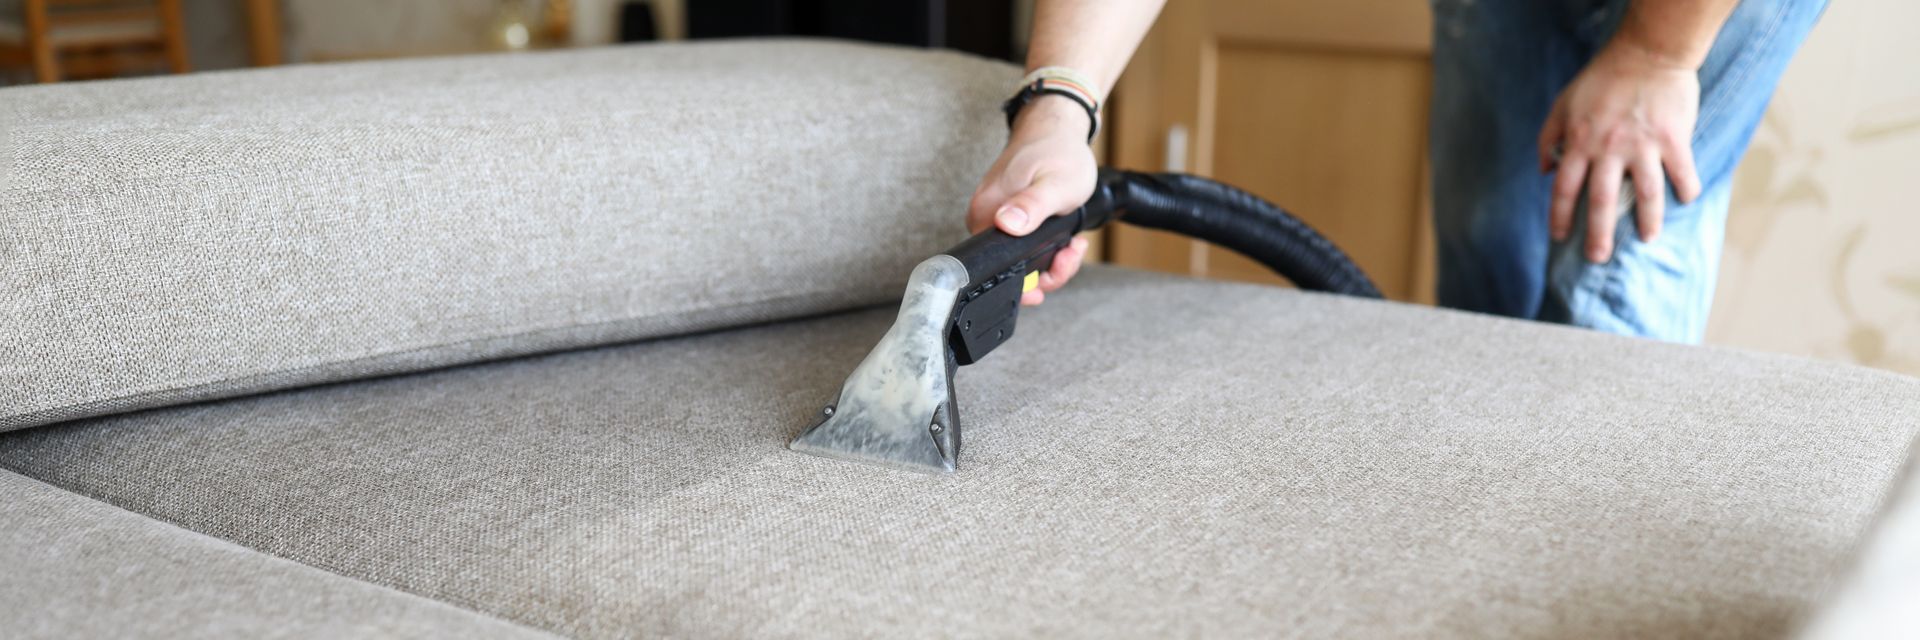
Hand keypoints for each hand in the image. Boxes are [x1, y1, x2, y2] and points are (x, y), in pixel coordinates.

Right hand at [967, 96, 1097, 304]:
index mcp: (986, 215)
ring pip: (1020, 260)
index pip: (998, 271)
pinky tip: (1064, 236)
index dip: (1032, 281)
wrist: (1056, 127)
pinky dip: (1046, 247)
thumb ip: (1031, 207)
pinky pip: (1022, 246)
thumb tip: (1006, 224)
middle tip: (1072, 251)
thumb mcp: (1055, 185)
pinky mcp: (1004, 216)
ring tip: (1072, 242)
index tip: (1058, 264)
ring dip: (1051, 259)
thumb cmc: (1058, 152)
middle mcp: (983, 218)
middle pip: (1010, 270)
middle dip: (1048, 270)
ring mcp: (993, 218)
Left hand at [1538, 38, 1704, 262]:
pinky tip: (1687, 200)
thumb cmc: (1601, 78)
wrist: (1647, 53)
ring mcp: (1642, 145)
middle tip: (1598, 258)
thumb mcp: (1563, 104)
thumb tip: (1543, 171)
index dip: (1560, 216)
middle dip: (1598, 234)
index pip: (1564, 189)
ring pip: (1645, 194)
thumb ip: (1548, 138)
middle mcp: (1608, 149)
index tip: (1559, 237)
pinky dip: (1686, 187)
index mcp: (1579, 142)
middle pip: (1601, 201)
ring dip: (1646, 221)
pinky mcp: (1672, 138)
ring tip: (1646, 239)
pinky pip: (1681, 170)